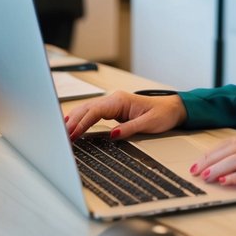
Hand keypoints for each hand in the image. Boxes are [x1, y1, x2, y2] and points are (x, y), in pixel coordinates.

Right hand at [63, 91, 187, 140]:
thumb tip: (112, 135)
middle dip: (73, 121)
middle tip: (62, 135)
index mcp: (120, 100)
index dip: (82, 123)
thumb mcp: (149, 124)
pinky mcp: (114, 109)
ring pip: (88, 109)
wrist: (173, 108)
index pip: (95, 111)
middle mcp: (114, 100)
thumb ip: (129, 129)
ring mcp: (113, 104)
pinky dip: (82, 119)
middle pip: (87, 109)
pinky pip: (93, 113)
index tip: (73, 134)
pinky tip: (74, 125)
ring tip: (63, 131)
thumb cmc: (163, 114)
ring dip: (75, 119)